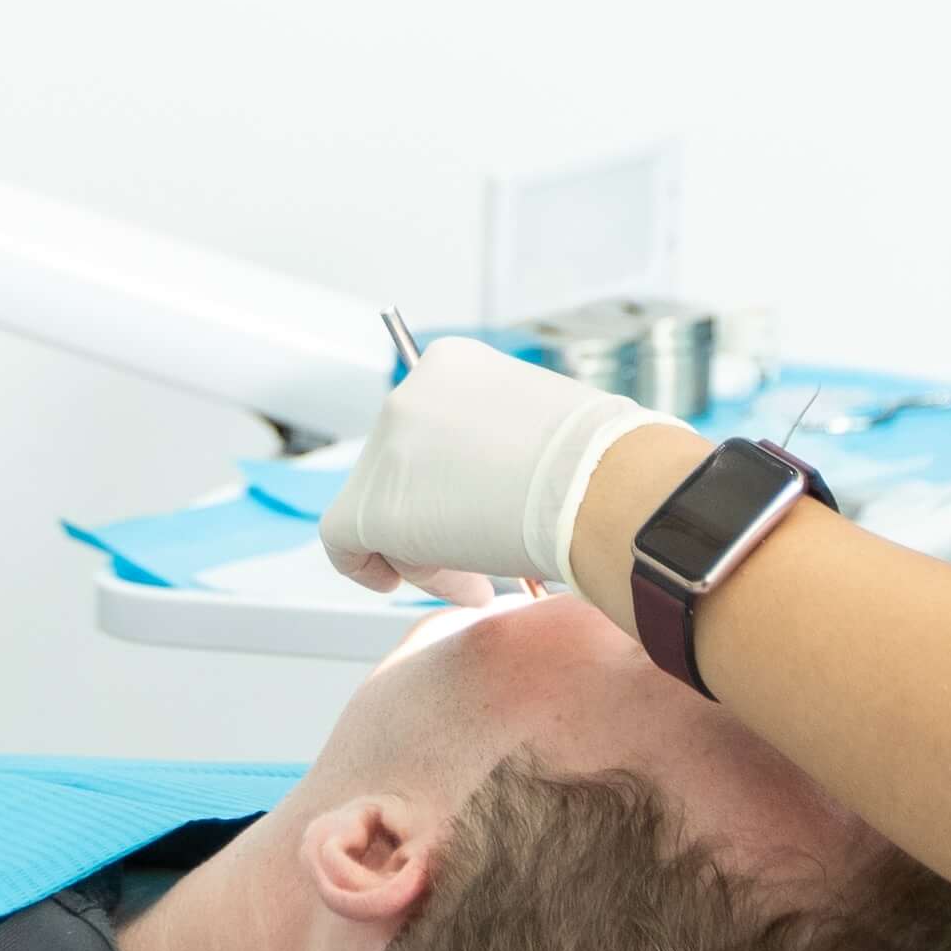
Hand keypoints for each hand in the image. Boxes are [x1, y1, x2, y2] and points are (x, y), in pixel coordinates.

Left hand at [320, 338, 682, 598]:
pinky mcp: (371, 505)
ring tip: (478, 585)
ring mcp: (385, 447)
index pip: (429, 433)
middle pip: (401, 472)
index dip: (449, 482)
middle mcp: (408, 394)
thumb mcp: (552, 430)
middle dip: (437, 521)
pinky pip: (342, 541)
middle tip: (483, 566)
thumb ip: (504, 446)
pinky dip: (367, 567)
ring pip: (381, 510)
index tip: (481, 515)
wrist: (606, 492)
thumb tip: (496, 489)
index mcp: (453, 365)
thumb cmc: (607, 468)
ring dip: (424, 552)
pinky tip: (396, 585)